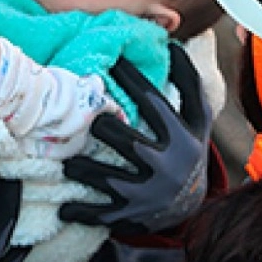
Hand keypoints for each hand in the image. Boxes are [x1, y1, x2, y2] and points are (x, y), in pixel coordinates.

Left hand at [60, 41, 210, 235]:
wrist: (192, 205)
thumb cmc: (187, 149)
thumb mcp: (198, 119)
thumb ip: (188, 82)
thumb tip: (172, 44)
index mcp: (181, 138)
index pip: (153, 103)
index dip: (130, 79)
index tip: (109, 62)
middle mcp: (167, 167)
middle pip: (127, 143)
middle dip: (103, 128)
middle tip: (86, 119)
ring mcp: (148, 194)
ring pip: (106, 179)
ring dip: (81, 168)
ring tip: (66, 161)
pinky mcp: (132, 216)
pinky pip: (100, 214)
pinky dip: (79, 211)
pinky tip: (63, 206)